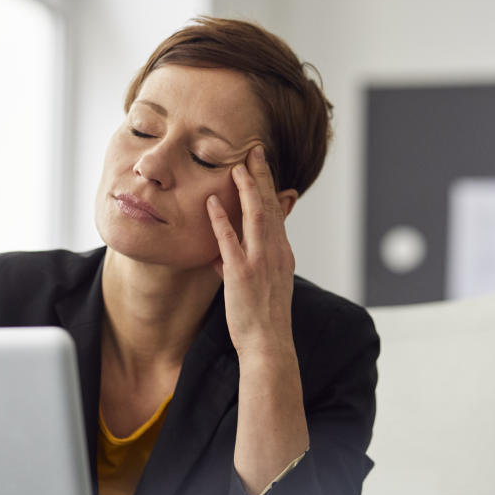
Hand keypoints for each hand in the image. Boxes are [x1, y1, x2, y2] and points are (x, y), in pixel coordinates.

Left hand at [206, 145, 297, 357]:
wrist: (268, 343)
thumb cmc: (263, 319)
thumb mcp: (260, 286)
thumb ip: (239, 266)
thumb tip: (221, 256)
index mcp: (282, 253)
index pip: (275, 212)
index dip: (268, 186)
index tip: (260, 165)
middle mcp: (275, 252)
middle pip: (269, 206)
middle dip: (261, 176)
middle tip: (254, 150)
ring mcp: (260, 262)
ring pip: (256, 216)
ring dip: (246, 188)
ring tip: (237, 165)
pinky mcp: (242, 274)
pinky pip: (230, 242)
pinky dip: (221, 220)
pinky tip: (213, 202)